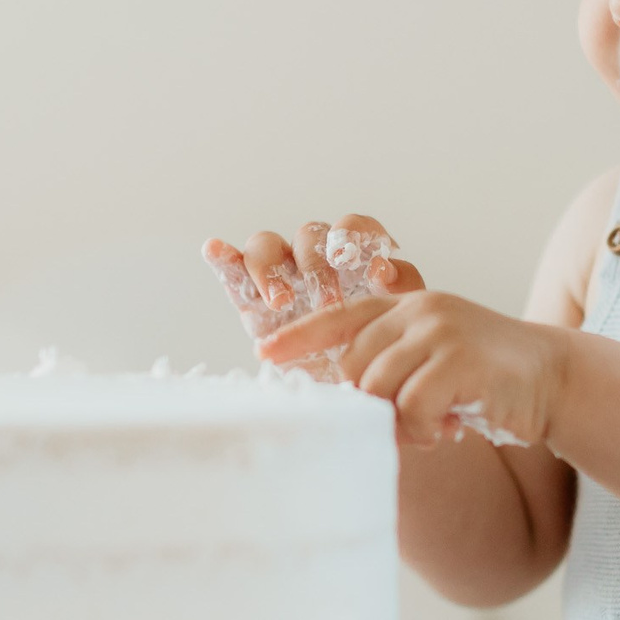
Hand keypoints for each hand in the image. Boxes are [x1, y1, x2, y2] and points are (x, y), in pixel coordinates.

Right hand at [201, 216, 423, 343]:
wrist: (348, 391)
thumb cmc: (375, 351)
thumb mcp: (397, 323)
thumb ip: (402, 292)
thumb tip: (390, 271)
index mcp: (354, 256)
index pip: (354, 227)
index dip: (361, 240)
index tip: (374, 275)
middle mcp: (313, 258)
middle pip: (309, 235)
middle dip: (318, 267)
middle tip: (328, 302)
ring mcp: (278, 275)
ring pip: (266, 244)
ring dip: (271, 268)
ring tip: (281, 303)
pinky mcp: (248, 296)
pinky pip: (232, 268)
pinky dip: (223, 256)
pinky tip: (216, 249)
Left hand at [260, 290, 564, 448]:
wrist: (555, 378)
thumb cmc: (488, 379)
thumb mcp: (437, 359)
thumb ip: (395, 366)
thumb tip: (345, 401)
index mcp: (410, 306)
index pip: (342, 316)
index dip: (300, 335)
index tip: (264, 354)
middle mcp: (421, 311)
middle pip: (354, 365)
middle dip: (369, 404)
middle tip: (406, 425)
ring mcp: (440, 332)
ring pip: (378, 388)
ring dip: (400, 422)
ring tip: (432, 427)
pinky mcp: (459, 360)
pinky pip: (412, 406)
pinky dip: (425, 428)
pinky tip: (451, 428)